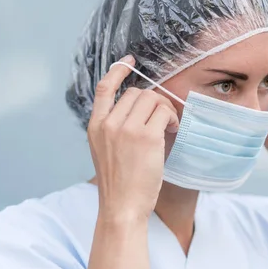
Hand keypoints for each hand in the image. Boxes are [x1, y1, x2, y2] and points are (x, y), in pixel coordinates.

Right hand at [87, 55, 179, 220]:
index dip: (118, 71)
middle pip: (136, 92)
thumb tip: (144, 106)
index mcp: (95, 126)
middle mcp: (108, 124)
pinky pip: (164, 112)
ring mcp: (126, 129)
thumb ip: (116, 127)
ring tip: (168, 125)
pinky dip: (172, 117)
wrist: (122, 207)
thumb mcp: (106, 150)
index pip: (104, 88)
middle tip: (162, 118)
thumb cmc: (119, 182)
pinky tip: (172, 129)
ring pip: (151, 99)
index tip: (131, 61)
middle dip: (153, 101)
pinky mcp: (146, 137)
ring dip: (165, 108)